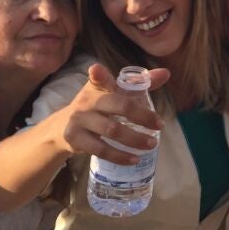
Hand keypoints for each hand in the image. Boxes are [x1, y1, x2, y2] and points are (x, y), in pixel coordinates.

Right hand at [53, 63, 168, 164]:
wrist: (63, 127)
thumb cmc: (97, 107)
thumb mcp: (114, 93)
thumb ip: (139, 83)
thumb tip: (165, 73)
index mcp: (97, 87)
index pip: (99, 78)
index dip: (98, 74)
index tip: (96, 70)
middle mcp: (87, 101)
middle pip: (118, 105)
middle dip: (142, 115)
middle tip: (159, 125)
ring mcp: (79, 120)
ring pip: (111, 130)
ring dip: (135, 139)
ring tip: (152, 144)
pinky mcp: (75, 138)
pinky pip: (101, 150)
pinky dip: (120, 156)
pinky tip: (134, 159)